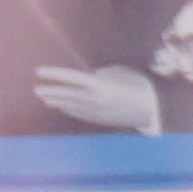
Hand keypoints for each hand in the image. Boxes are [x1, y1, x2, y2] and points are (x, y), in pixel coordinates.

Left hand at [34, 64, 163, 132]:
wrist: (155, 110)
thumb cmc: (140, 86)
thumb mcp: (121, 73)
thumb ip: (102, 74)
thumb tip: (90, 75)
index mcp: (99, 85)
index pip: (70, 78)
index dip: (53, 74)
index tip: (39, 71)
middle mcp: (94, 100)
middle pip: (67, 94)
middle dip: (51, 91)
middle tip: (37, 89)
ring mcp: (96, 112)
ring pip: (71, 106)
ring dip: (56, 101)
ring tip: (44, 98)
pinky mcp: (100, 120)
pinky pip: (79, 114)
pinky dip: (68, 109)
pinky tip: (61, 107)